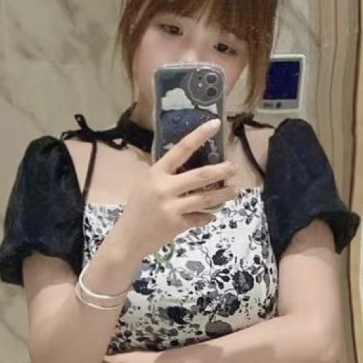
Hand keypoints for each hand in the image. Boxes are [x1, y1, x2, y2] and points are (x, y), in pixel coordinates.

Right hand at [115, 119, 237, 258]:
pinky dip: (208, 216)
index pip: (181, 149)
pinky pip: (200, 218)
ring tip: (235, 190)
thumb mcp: (144, 184)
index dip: (199, 135)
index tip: (216, 124)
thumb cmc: (136, 208)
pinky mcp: (178, 224)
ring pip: (206, 198)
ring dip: (223, 194)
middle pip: (201, 175)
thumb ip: (164, 174)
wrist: (128, 238)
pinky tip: (212, 215)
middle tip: (233, 168)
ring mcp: (172, 207)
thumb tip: (186, 162)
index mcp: (156, 173)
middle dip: (222, 171)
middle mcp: (165, 188)